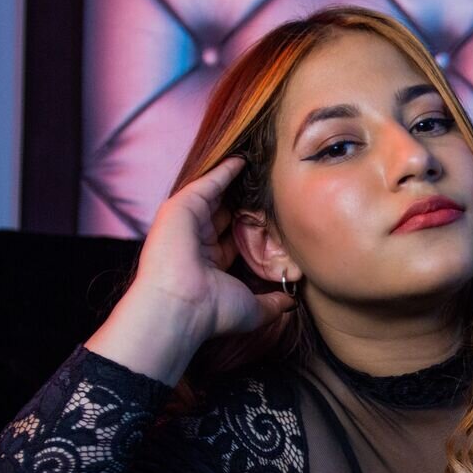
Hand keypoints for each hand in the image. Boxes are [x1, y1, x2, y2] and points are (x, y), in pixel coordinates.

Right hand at [132, 155, 296, 343]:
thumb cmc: (213, 312)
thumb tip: (291, 303)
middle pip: (226, 214)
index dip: (255, 228)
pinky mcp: (181, 207)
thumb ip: (272, 303)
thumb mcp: (252, 308)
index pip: (235, 239)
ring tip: (259, 165)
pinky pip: (207, 183)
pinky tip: (242, 160)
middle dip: (245, 201)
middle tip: (269, 185)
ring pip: (216, 196)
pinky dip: (224, 172)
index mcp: (211, 263)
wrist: (181, 307)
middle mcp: (197, 241)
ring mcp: (188, 223)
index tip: (276, 217)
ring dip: (237, 182)